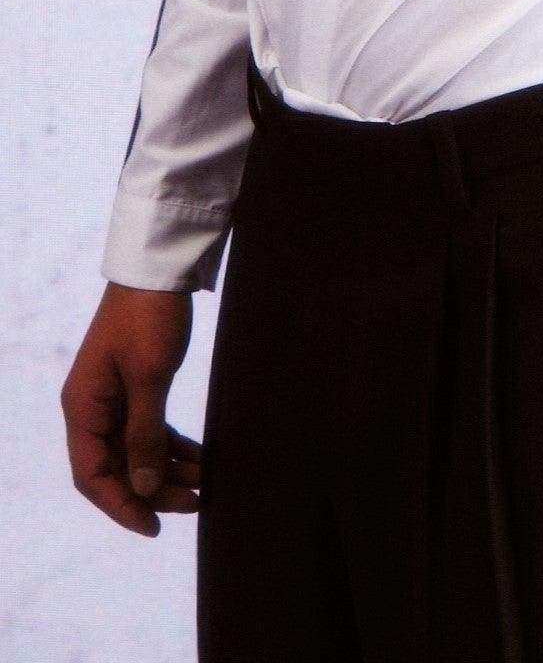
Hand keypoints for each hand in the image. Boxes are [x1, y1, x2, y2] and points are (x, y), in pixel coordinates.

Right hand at [61, 282, 202, 536]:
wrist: (159, 269)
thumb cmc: (149, 318)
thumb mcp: (149, 378)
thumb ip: (144, 437)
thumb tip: (144, 490)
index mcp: (82, 408)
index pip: (92, 477)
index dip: (121, 506)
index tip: (154, 527)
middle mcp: (93, 408)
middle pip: (117, 468)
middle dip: (154, 491)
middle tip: (196, 503)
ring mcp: (115, 398)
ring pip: (138, 452)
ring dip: (169, 471)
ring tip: (206, 485)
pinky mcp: (138, 387)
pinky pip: (151, 430)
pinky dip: (174, 447)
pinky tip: (202, 459)